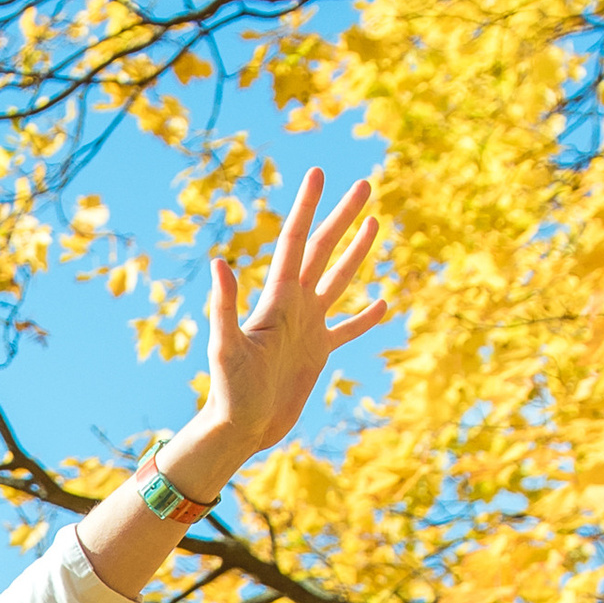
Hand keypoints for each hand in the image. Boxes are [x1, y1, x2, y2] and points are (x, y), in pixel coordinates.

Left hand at [168, 166, 394, 491]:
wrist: (239, 430)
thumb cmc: (229, 393)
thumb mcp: (225, 348)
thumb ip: (224, 307)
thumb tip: (220, 264)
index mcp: (276, 300)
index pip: (295, 242)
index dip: (306, 207)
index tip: (318, 172)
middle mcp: (293, 307)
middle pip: (322, 251)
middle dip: (342, 217)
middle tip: (365, 184)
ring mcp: (307, 328)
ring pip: (337, 280)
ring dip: (355, 252)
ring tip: (375, 221)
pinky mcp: (317, 354)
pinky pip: (347, 329)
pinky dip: (365, 317)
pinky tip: (383, 302)